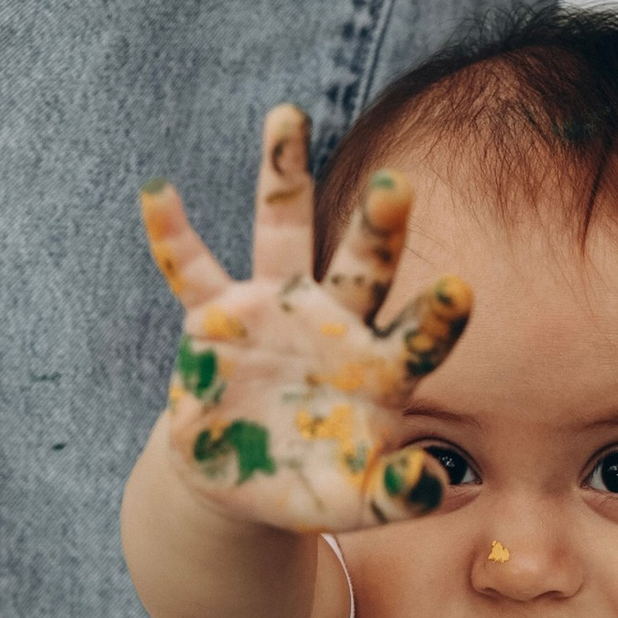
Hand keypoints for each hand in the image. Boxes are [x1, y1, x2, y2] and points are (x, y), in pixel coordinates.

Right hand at [138, 106, 471, 531]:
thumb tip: (443, 485)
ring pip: (281, 235)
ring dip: (283, 176)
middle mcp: (332, 323)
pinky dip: (171, 236)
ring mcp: (272, 312)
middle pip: (362, 265)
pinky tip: (158, 190)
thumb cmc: (311, 487)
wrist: (241, 485)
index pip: (416, 336)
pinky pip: (189, 271)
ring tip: (289, 115)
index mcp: (377, 367)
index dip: (435, 316)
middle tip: (398, 185)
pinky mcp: (214, 320)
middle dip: (378, 227)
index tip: (459, 290)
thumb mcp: (356, 502)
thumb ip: (398, 494)